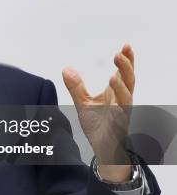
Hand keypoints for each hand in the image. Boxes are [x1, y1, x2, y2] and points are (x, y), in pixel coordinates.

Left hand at [62, 44, 134, 181]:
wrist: (103, 148)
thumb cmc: (98, 124)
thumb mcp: (83, 102)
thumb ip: (76, 86)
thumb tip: (66, 68)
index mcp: (116, 93)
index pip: (124, 73)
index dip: (127, 60)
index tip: (125, 46)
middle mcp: (122, 101)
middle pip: (129, 81)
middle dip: (126, 67)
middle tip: (120, 53)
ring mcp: (122, 114)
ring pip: (127, 99)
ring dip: (122, 88)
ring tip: (114, 77)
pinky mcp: (118, 128)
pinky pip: (121, 120)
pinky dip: (119, 113)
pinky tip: (116, 107)